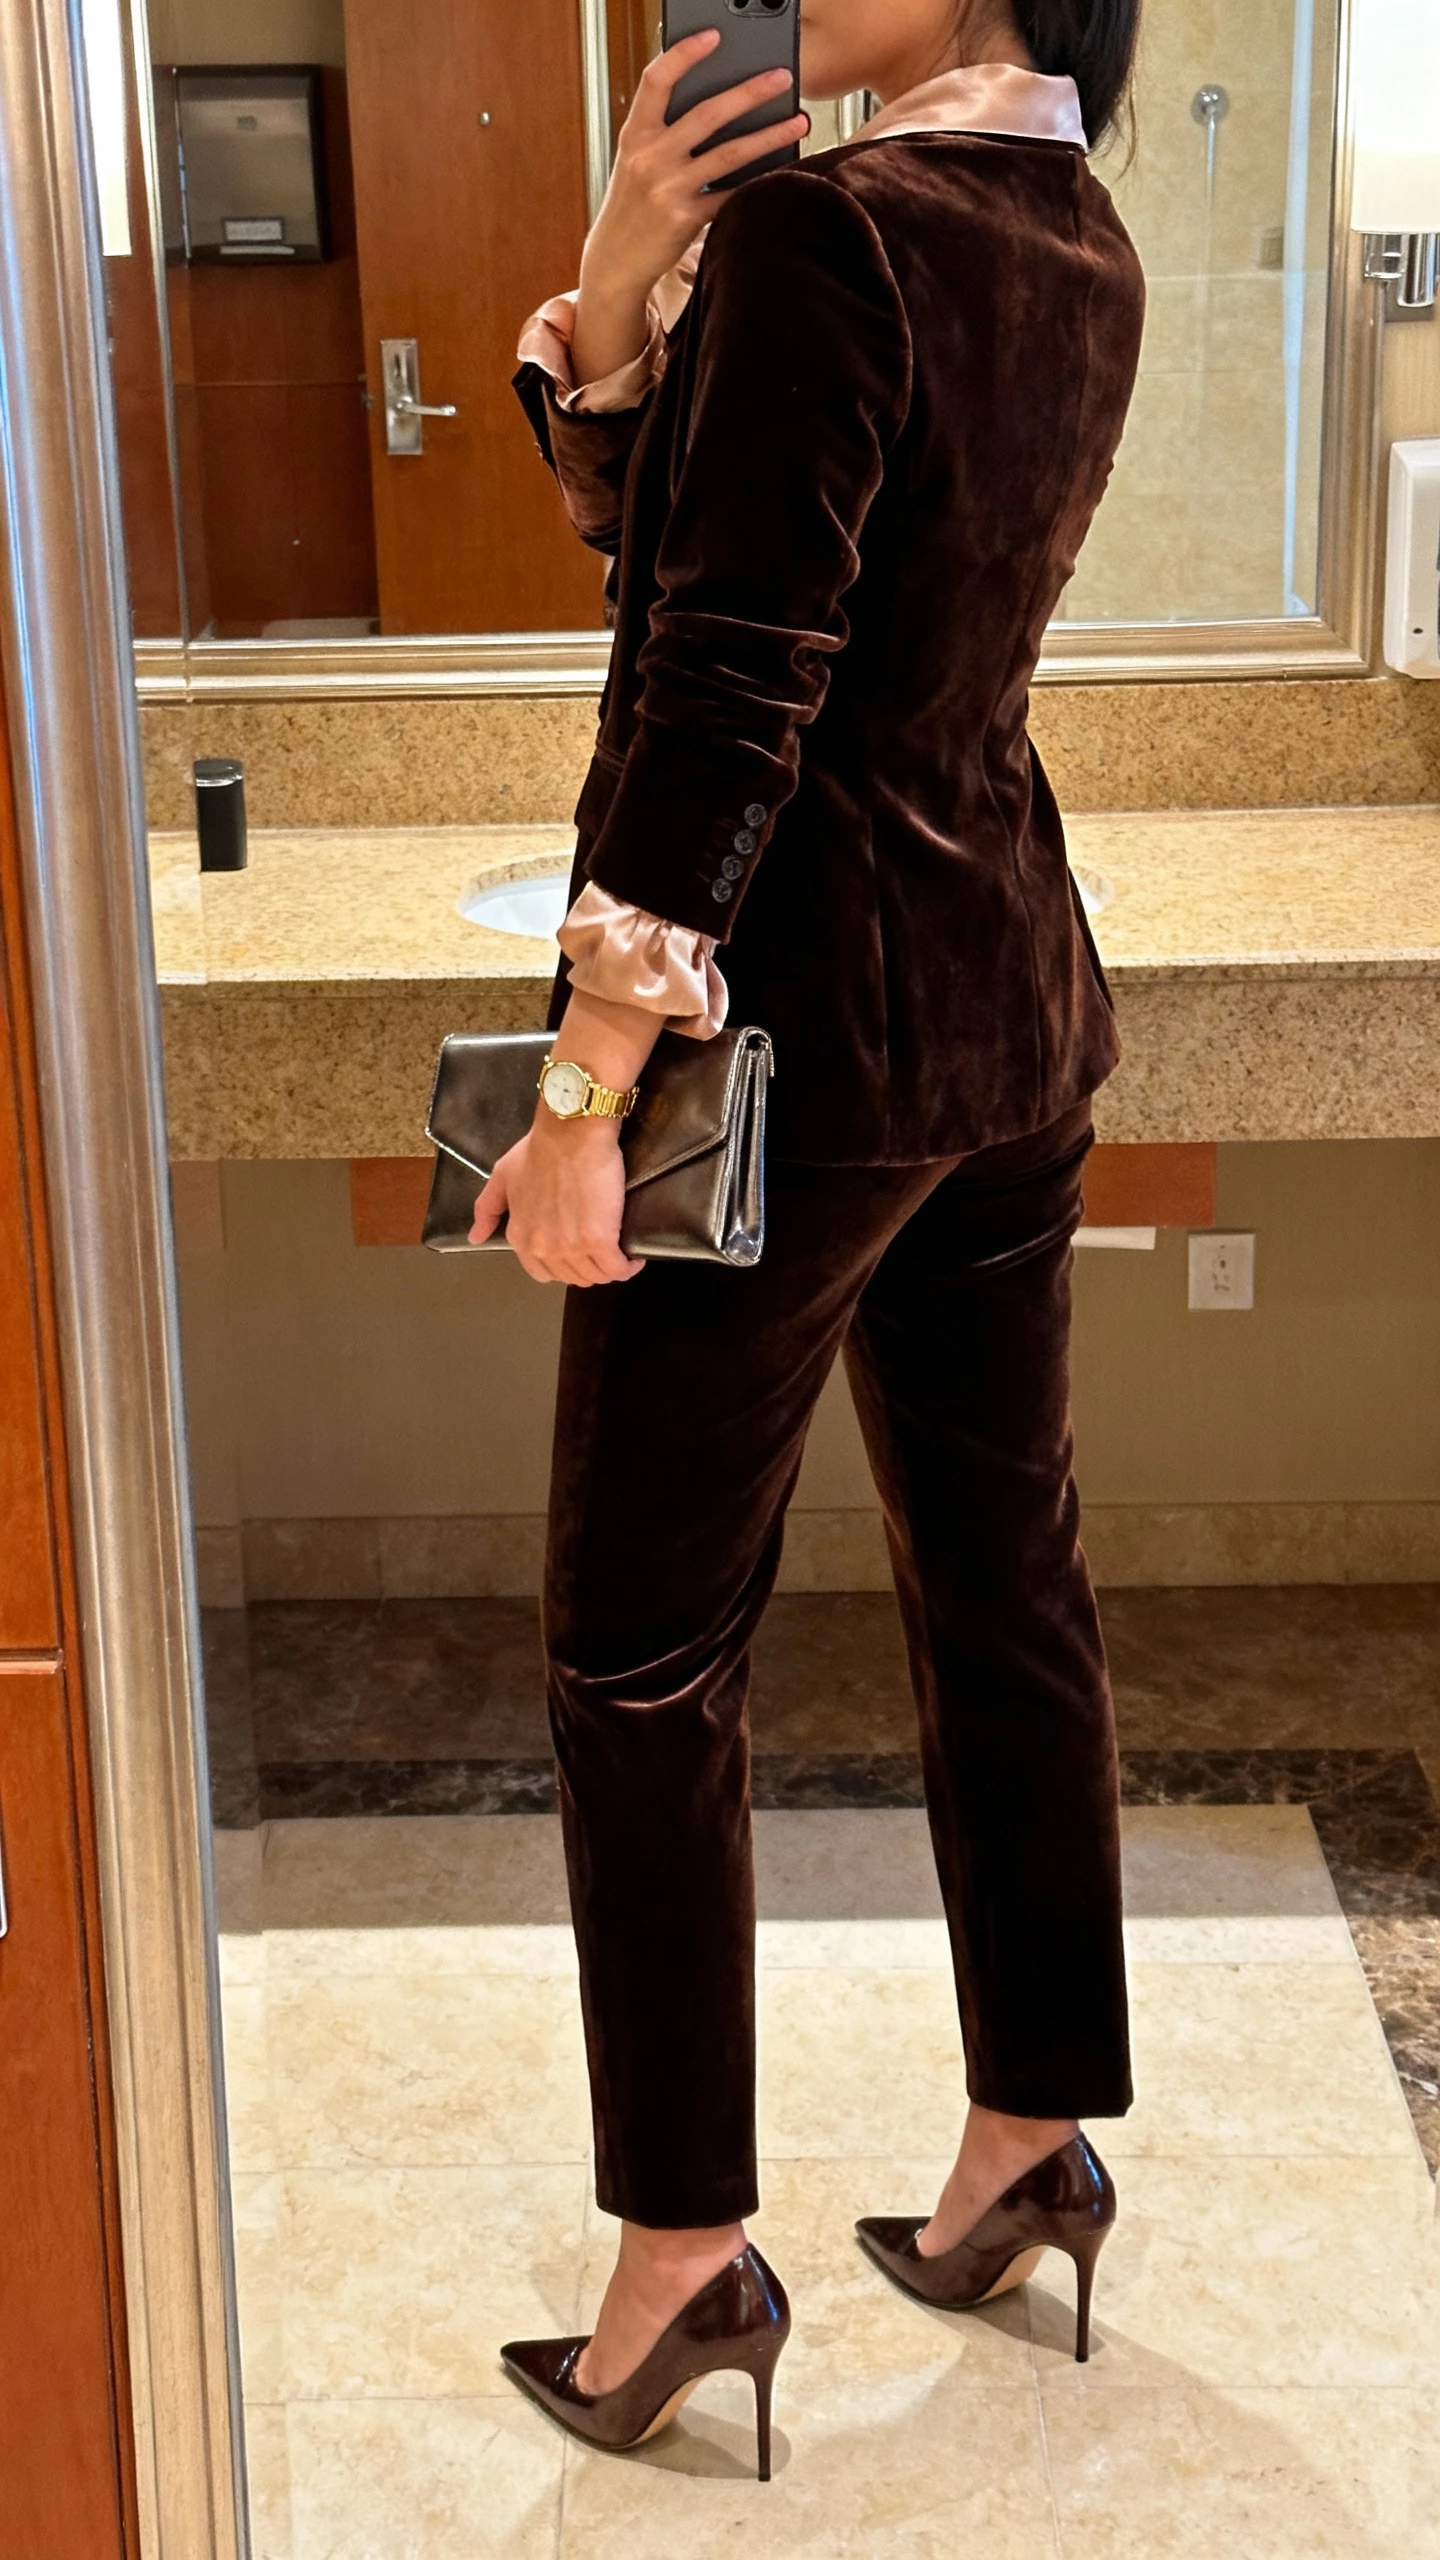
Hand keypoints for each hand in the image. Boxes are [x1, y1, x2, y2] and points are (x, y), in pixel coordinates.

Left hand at [469, 1114, 644, 1286]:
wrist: (571, 1134)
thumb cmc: (540, 1149)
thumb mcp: (503, 1175)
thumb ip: (486, 1208)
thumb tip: (476, 1236)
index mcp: (521, 1236)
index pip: (542, 1273)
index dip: (561, 1266)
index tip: (575, 1252)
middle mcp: (543, 1247)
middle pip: (572, 1277)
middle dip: (587, 1269)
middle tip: (601, 1252)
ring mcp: (571, 1247)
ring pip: (596, 1276)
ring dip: (609, 1269)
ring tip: (619, 1255)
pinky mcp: (600, 1241)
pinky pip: (617, 1269)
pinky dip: (629, 1266)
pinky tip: (634, 1259)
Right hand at [573, 31, 808, 379]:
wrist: (615, 261)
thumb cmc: (632, 205)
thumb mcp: (636, 160)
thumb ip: (665, 132)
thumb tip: (719, 103)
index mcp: (635, 134)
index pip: (657, 81)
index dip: (684, 54)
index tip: (713, 36)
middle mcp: (650, 158)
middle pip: (708, 114)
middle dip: (750, 91)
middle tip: (783, 75)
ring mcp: (668, 189)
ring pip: (729, 154)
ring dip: (770, 135)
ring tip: (799, 120)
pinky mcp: (686, 220)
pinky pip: (731, 195)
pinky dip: (760, 181)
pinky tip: (785, 169)